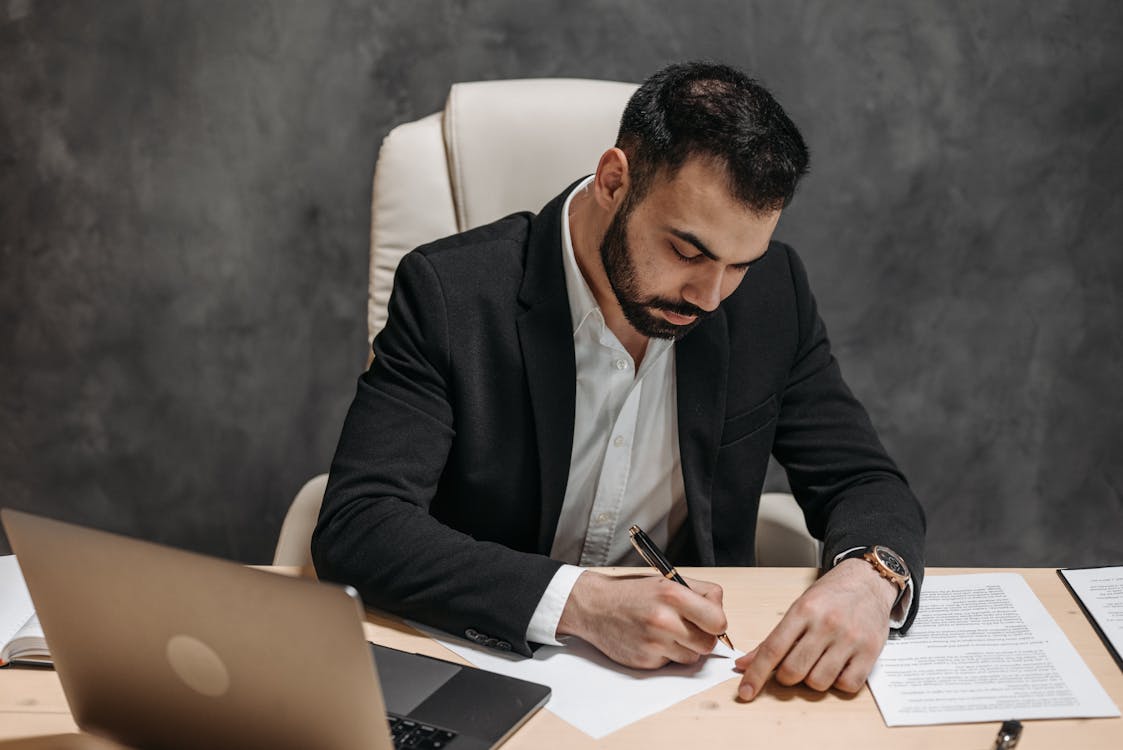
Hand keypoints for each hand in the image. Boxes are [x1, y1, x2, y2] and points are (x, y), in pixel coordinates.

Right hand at [557, 571, 726, 668]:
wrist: (594, 606)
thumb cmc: (631, 592)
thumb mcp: (666, 580)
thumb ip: (698, 593)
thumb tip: (720, 614)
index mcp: (673, 595)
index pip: (718, 621)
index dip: (717, 622)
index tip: (710, 620)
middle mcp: (664, 620)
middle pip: (708, 644)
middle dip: (702, 637)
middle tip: (689, 628)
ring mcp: (654, 643)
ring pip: (691, 657)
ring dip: (685, 648)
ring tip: (667, 632)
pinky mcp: (645, 662)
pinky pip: (671, 664)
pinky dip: (666, 655)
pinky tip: (652, 640)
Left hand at [734, 558, 896, 699]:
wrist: (869, 580)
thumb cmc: (830, 596)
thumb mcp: (798, 608)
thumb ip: (773, 638)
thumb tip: (744, 664)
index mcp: (803, 610)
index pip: (772, 649)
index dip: (756, 674)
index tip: (745, 692)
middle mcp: (826, 624)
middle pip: (793, 671)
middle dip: (787, 676)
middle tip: (793, 665)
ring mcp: (850, 638)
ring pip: (818, 682)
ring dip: (812, 680)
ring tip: (818, 663)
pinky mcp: (871, 652)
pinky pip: (847, 685)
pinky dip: (838, 683)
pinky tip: (838, 667)